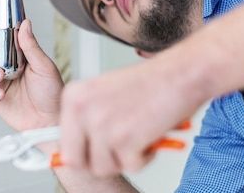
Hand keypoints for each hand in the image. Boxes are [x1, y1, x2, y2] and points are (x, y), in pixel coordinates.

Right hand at [0, 19, 63, 130]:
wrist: (50, 122)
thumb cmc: (52, 95)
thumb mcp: (45, 67)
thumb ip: (32, 46)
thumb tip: (26, 24)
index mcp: (21, 54)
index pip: (4, 35)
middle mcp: (8, 64)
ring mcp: (0, 79)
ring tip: (0, 76)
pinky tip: (0, 93)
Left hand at [59, 59, 199, 176]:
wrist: (180, 74)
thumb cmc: (149, 84)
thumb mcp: (104, 96)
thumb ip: (86, 120)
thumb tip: (72, 153)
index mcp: (73, 96)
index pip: (63, 143)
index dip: (82, 152)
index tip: (96, 151)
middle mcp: (81, 109)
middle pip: (76, 161)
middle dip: (99, 161)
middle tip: (120, 148)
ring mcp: (100, 125)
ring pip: (102, 168)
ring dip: (124, 159)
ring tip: (138, 136)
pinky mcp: (124, 139)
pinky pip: (130, 167)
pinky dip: (145, 158)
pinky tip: (151, 135)